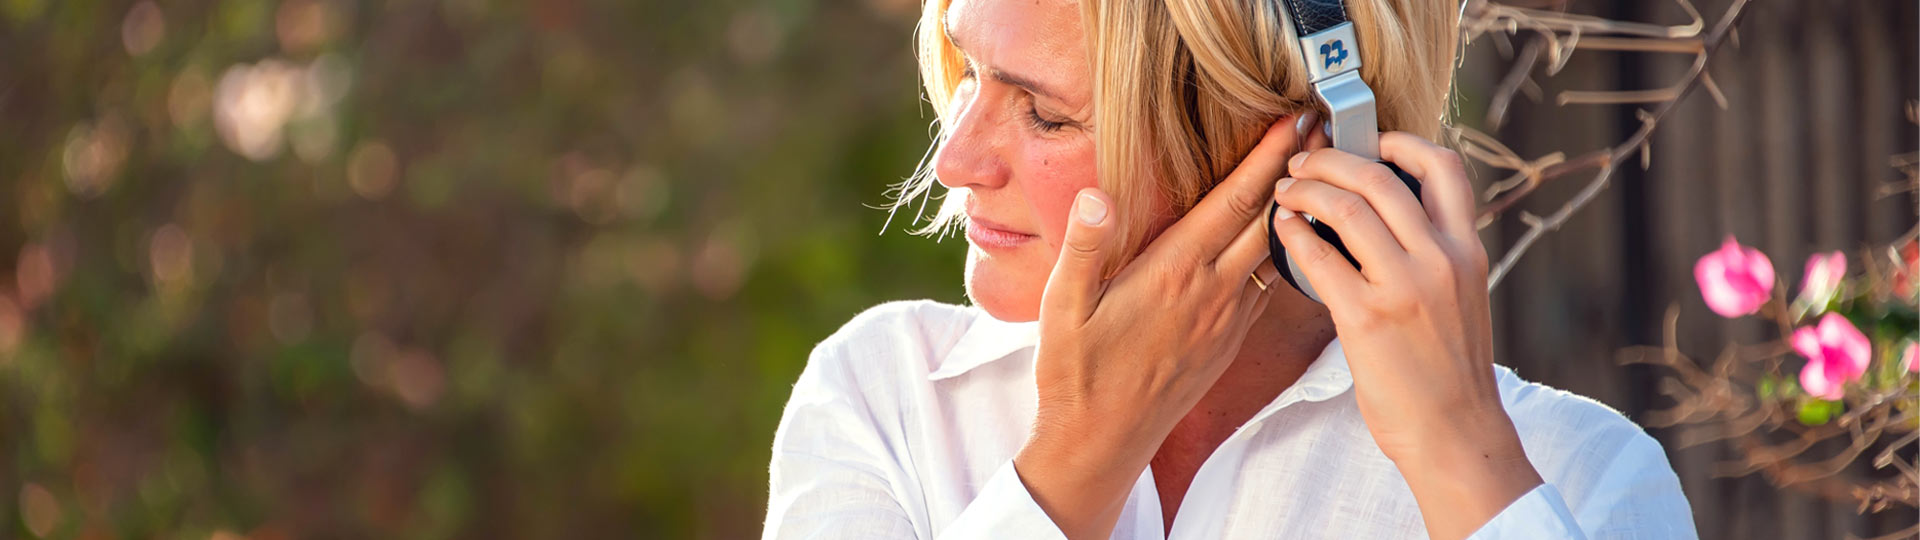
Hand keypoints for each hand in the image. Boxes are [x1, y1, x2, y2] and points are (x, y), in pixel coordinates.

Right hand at [1013, 115, 1320, 539]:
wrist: (1101, 441)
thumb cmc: (1077, 371)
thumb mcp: (1062, 304)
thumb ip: (1084, 247)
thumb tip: (1098, 195)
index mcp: (1174, 272)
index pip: (1235, 203)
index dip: (1270, 158)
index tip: (1296, 121)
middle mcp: (1211, 292)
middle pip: (1270, 219)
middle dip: (1301, 173)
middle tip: (1323, 130)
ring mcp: (1225, 319)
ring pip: (1274, 253)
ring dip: (1296, 212)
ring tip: (1315, 175)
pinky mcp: (1228, 342)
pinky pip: (1264, 287)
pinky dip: (1280, 254)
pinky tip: (1283, 240)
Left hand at [1269, 132, 1542, 539]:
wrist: (1455, 431)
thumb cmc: (1448, 368)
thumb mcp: (1460, 296)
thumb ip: (1433, 252)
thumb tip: (1388, 215)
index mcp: (1467, 250)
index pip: (1444, 168)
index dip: (1402, 141)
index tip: (1369, 141)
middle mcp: (1441, 260)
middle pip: (1382, 178)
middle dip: (1333, 159)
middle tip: (1304, 161)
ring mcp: (1405, 288)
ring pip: (1349, 208)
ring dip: (1308, 189)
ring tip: (1286, 190)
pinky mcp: (1366, 318)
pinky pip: (1320, 258)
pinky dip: (1294, 234)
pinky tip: (1282, 230)